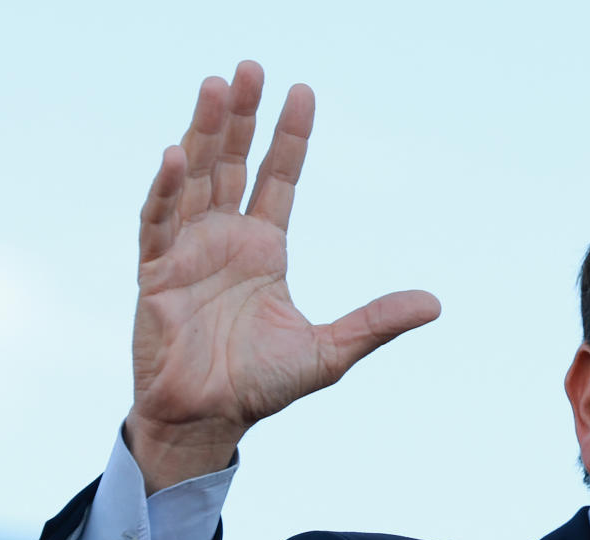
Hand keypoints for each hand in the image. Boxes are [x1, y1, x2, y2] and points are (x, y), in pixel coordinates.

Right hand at [126, 61, 440, 491]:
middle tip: (252, 69)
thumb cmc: (262, 386)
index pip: (278, 179)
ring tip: (217, 87)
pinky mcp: (154, 274)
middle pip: (233, 163)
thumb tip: (435, 304)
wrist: (208, 420)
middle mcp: (224, 239)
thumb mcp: (330, 352)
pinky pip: (157, 223)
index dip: (289, 137)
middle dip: (242, 117)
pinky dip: (165, 190)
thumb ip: (376, 323)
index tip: (302, 91)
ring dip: (204, 133)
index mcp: (264, 249)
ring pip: (194, 178)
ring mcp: (186, 252)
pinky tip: (177, 155)